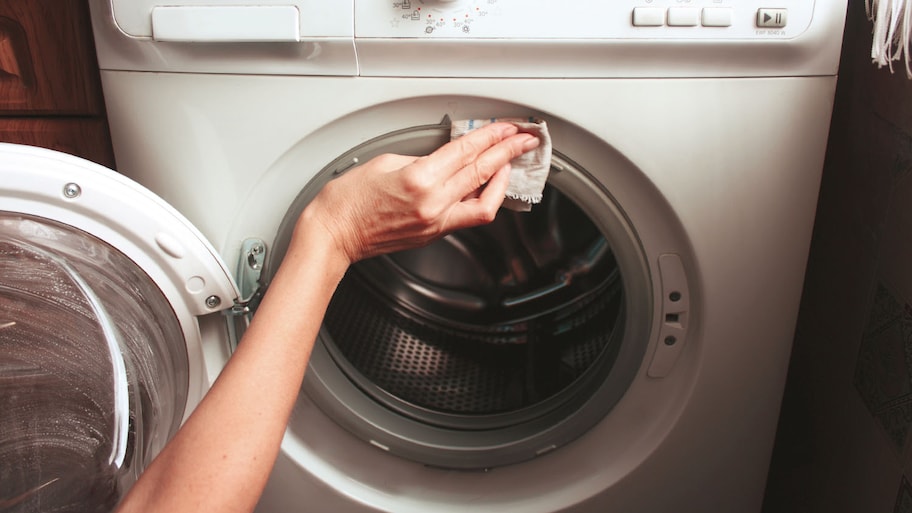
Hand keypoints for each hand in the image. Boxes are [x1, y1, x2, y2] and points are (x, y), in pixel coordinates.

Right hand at [299, 122, 541, 262]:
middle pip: (482, 172)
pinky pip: (468, 215)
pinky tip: (485, 186)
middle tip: (524, 139)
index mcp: (419, 179)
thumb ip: (421, 159)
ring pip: (484, 202)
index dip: (492, 137)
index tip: (508, 128)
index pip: (466, 152)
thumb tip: (444, 158)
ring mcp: (435, 223)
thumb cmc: (347, 200)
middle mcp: (432, 204)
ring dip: (501, 180)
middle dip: (508, 152)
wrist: (334, 234)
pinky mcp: (432, 235)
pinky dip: (481, 198)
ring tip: (510, 163)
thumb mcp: (385, 162)